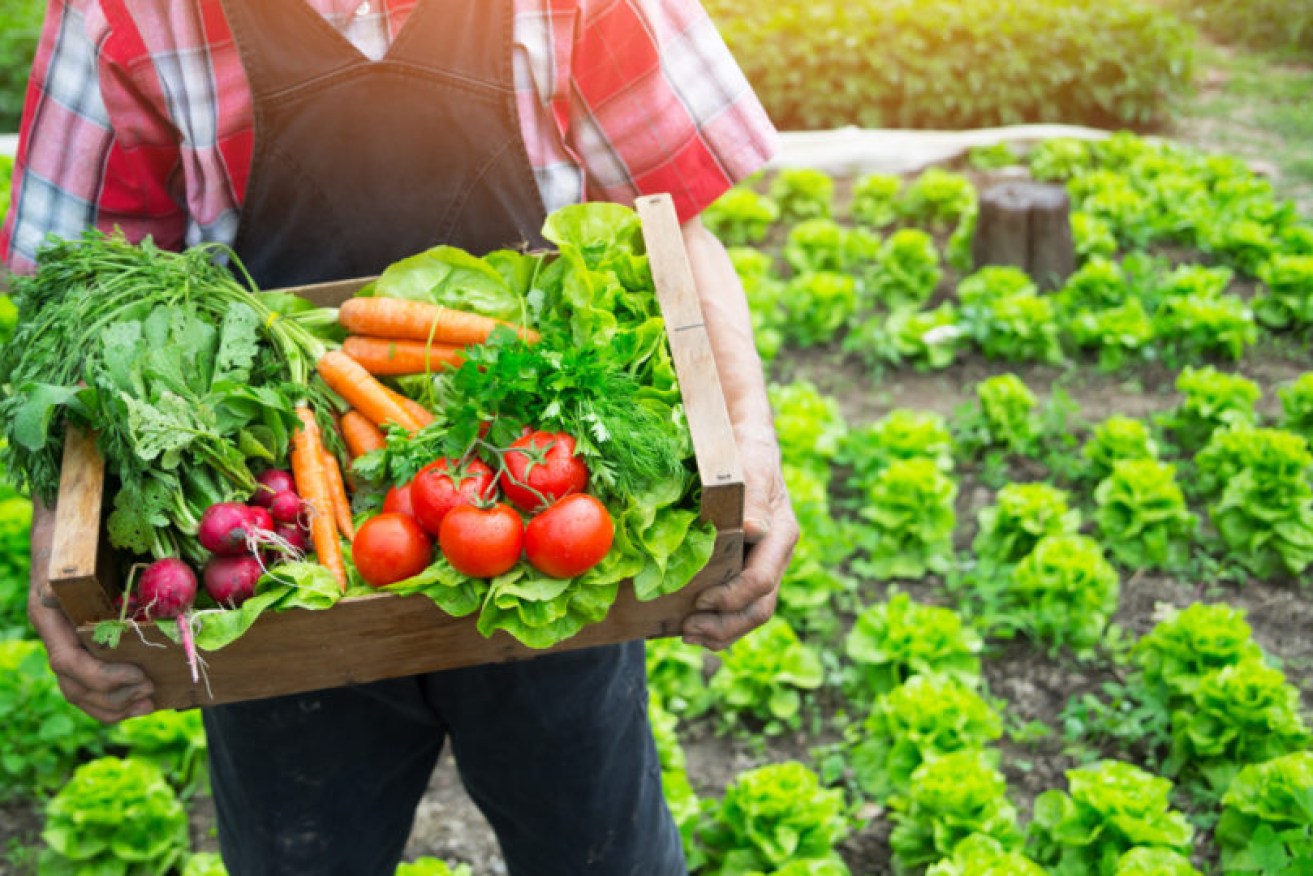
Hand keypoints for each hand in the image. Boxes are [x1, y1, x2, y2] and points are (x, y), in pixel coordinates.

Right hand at [28, 502, 154, 721]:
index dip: (103, 677)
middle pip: (72, 683)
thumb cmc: (78, 524)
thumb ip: (105, 568)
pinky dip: (108, 693)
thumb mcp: (86, 542)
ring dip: (111, 703)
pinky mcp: (75, 636)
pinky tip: (136, 697)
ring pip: (75, 687)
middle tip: (151, 694)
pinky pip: (84, 676)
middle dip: (112, 697)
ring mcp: (60, 634)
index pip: (67, 662)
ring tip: (147, 704)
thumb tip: (162, 578)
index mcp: (49, 611)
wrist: (61, 511)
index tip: (140, 676)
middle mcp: (51, 628)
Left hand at [681, 427, 797, 650]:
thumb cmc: (745, 452)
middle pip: (758, 608)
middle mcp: (773, 556)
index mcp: (780, 536)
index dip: (731, 598)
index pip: (761, 582)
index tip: (699, 600)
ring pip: (749, 612)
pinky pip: (736, 604)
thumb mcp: (751, 467)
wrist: (742, 443)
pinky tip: (691, 626)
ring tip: (688, 634)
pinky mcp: (742, 566)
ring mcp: (759, 564)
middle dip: (725, 625)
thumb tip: (754, 531)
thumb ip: (755, 498)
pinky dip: (717, 620)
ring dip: (720, 631)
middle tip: (688, 629)